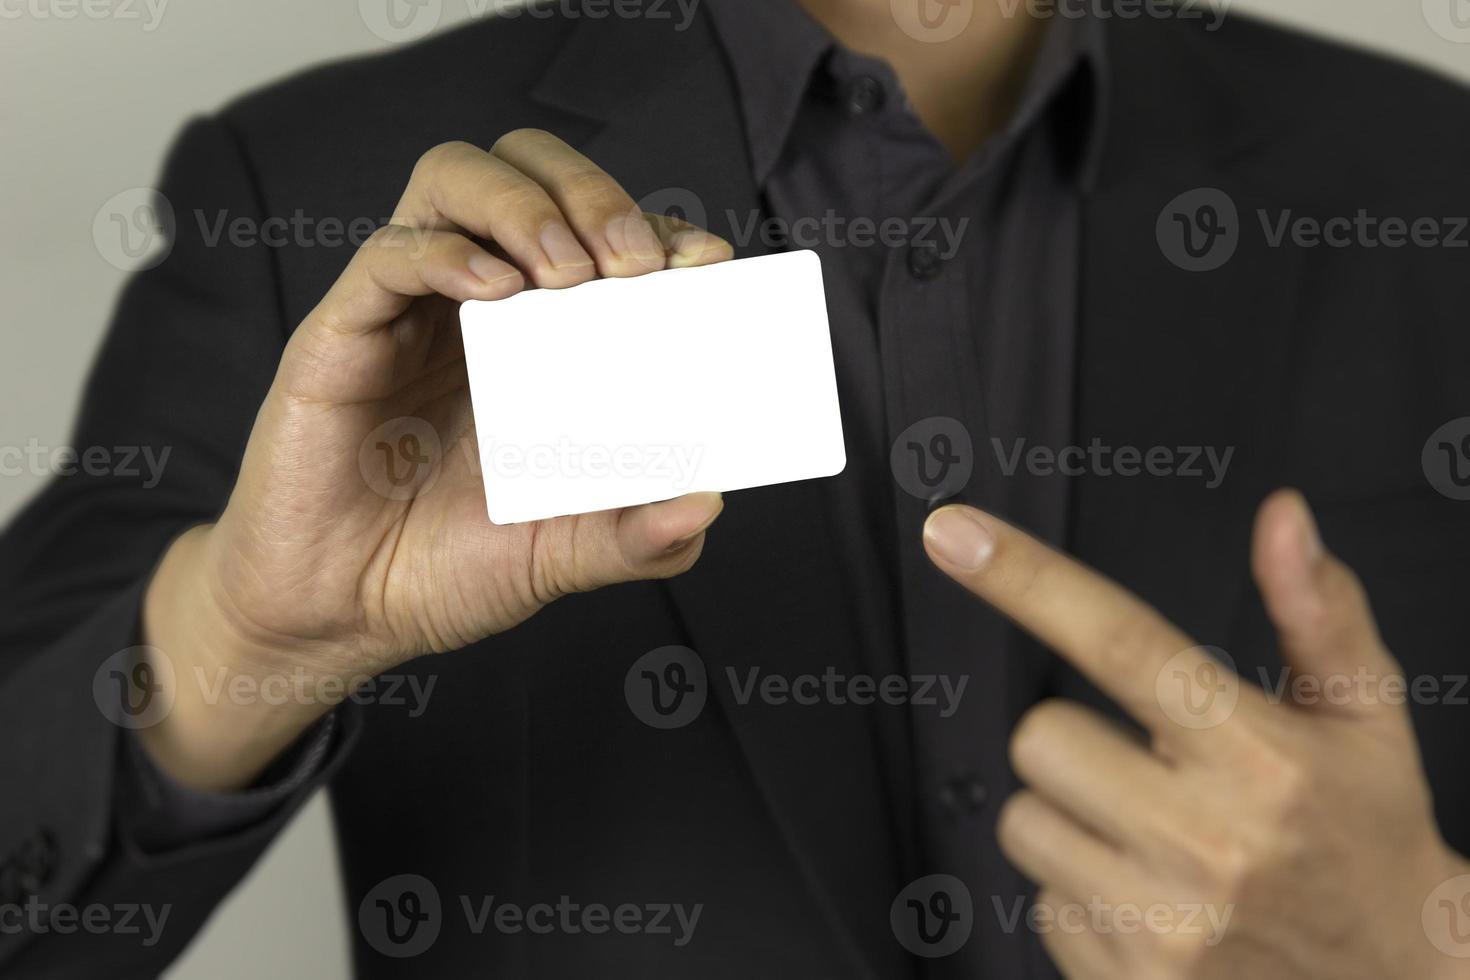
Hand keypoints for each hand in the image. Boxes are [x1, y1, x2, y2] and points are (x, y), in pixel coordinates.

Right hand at [140, 130, 731, 790]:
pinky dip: (446, 254)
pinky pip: (390, 254)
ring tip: (568, 271)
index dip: (654, 227)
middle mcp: (477, 303)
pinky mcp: (345, 331)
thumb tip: (706, 506)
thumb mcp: (561, 555)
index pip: (600, 232)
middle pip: (529, 170)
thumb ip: (635, 537)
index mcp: (538, 336)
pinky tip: (492, 291)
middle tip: (633, 263)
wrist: (339, 617)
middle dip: (592, 193)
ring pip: (456, 179)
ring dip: (524, 204)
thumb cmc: (443, 569)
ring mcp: (409, 309)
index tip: (702, 263)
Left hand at [923, 490, 1469, 978]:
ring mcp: (1165, 924)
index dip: (1026, 579)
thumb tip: (1281, 519)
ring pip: (1024, 821)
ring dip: (1072, 820)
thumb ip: (1318, 612)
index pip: (1121, 641)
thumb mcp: (1364, 720)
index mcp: (1261, 756)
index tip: (956, 535)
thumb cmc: (1367, 838)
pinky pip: (1041, 904)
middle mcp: (1209, 842)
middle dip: (1079, 740)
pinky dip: (1082, 896)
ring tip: (1155, 839)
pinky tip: (1153, 900)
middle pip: (1039, 735)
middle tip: (1150, 766)